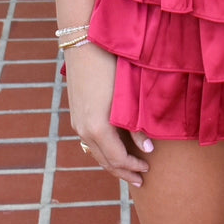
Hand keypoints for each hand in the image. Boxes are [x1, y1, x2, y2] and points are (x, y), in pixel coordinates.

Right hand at [64, 41, 151, 187]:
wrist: (84, 44)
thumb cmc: (111, 66)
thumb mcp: (127, 95)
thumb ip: (137, 124)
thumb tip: (149, 148)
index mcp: (97, 127)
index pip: (118, 159)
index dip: (134, 167)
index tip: (148, 168)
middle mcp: (83, 129)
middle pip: (104, 161)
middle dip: (123, 172)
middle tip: (140, 180)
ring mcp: (76, 123)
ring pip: (95, 153)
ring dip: (112, 164)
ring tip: (127, 169)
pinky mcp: (75, 115)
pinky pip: (89, 142)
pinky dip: (102, 152)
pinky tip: (112, 150)